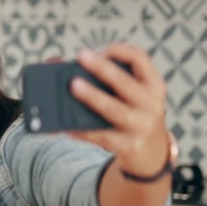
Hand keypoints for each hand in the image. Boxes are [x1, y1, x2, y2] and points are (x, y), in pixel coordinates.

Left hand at [68, 44, 171, 177]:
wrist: (150, 154)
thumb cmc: (131, 115)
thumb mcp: (130, 95)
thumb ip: (103, 78)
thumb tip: (53, 63)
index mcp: (152, 85)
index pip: (140, 59)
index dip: (120, 51)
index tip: (100, 51)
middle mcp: (152, 105)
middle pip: (126, 83)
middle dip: (103, 69)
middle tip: (81, 57)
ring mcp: (142, 127)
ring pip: (115, 110)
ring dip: (93, 97)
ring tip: (73, 86)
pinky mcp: (129, 147)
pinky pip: (102, 136)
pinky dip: (83, 130)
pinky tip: (66, 126)